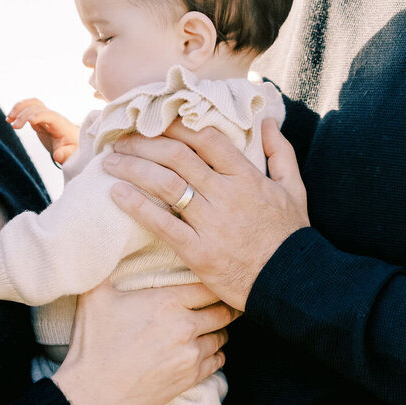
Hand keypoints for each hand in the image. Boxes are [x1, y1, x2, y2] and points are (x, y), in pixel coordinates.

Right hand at [7, 97, 81, 166]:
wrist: (73, 142)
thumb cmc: (73, 148)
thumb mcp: (72, 154)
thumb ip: (66, 154)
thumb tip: (58, 156)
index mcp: (62, 125)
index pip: (51, 115)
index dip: (41, 116)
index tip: (30, 121)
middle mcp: (53, 117)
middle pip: (39, 108)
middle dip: (25, 115)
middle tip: (14, 127)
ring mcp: (46, 116)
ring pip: (33, 103)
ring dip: (19, 108)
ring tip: (8, 119)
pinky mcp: (39, 118)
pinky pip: (29, 108)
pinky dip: (18, 110)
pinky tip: (9, 119)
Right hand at [51, 280, 233, 404]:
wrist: (93, 393)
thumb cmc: (93, 343)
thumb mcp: (95, 297)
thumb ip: (106, 267)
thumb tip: (106, 242)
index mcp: (166, 302)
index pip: (206, 286)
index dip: (211, 282)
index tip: (212, 281)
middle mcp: (185, 327)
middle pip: (223, 311)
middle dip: (223, 306)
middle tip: (222, 302)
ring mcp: (190, 354)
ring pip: (222, 337)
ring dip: (218, 331)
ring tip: (211, 327)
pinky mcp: (190, 378)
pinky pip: (218, 361)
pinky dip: (215, 354)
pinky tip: (206, 350)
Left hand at [102, 118, 309, 310]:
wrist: (293, 284)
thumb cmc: (290, 236)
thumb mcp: (294, 189)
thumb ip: (280, 153)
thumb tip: (266, 121)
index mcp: (247, 177)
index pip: (206, 139)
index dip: (177, 125)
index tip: (155, 120)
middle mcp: (226, 195)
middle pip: (178, 157)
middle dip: (145, 143)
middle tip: (121, 138)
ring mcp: (211, 224)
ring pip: (166, 185)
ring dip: (134, 168)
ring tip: (110, 161)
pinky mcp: (199, 252)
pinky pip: (162, 224)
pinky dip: (137, 206)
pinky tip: (117, 194)